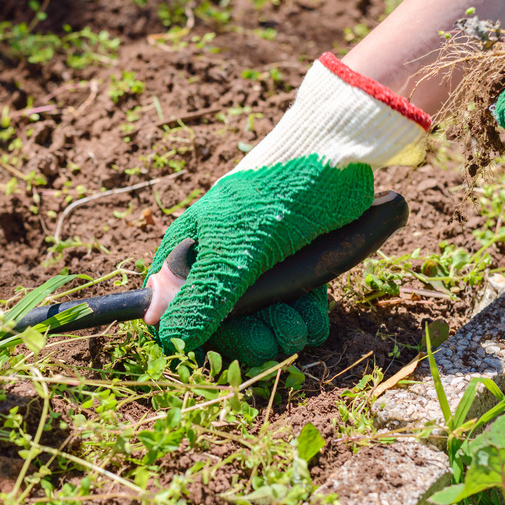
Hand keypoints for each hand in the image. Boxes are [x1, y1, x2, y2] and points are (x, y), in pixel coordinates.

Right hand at [145, 53, 430, 363]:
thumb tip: (165, 338)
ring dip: (284, 332)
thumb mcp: (236, 247)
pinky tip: (314, 310)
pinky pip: (291, 315)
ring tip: (301, 316)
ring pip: (260, 328)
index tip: (228, 349)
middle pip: (221, 332)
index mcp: (186, 255)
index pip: (173, 316)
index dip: (199, 339)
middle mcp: (216, 267)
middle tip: (276, 335)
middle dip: (252, 340)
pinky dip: (306, 319)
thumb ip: (203, 295)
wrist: (338, 155)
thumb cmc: (276, 192)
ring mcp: (255, 272)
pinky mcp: (292, 274)